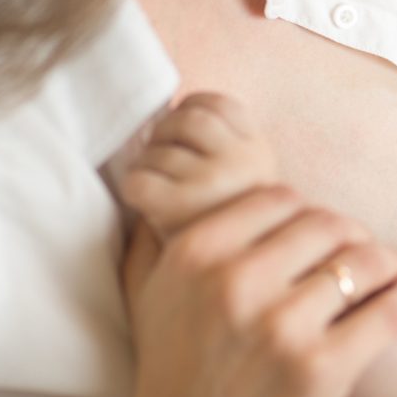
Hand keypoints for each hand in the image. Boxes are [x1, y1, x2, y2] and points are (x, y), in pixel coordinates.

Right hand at [120, 186, 396, 396]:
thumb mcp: (150, 296)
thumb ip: (158, 236)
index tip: (319, 233)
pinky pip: (388, 311)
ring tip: (392, 271)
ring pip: (364, 260)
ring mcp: (280, 326)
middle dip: (351, 234)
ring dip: (386, 262)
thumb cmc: (172, 372)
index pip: (281, 198)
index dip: (308, 211)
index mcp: (198, 253)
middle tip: (360, 252)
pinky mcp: (320, 368)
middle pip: (328, 223)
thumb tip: (166, 189)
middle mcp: (236, 281)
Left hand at [121, 92, 277, 235]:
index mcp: (261, 152)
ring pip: (160, 148)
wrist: (229, 293)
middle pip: (187, 118)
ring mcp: (213, 183)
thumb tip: (178, 105)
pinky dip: (135, 187)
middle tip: (163, 161)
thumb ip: (229, 143)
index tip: (186, 139)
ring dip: (148, 162)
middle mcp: (244, 162)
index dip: (193, 111)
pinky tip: (148, 204)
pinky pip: (140, 179)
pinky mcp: (180, 208)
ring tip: (159, 186)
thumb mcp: (247, 180)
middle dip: (165, 134)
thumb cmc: (230, 232)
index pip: (218, 104)